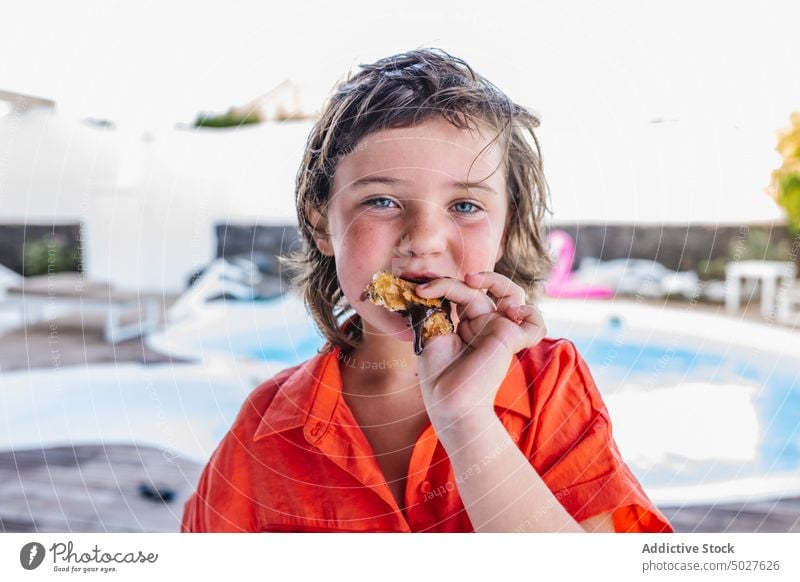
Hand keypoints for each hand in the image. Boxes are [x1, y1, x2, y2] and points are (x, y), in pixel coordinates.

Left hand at [414, 271, 545, 429]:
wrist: (449, 401)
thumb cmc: (439, 377)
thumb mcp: (433, 335)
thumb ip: (438, 310)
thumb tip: (431, 288)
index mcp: (469, 325)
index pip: (465, 294)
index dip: (444, 286)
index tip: (420, 290)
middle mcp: (487, 326)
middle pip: (491, 289)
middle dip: (479, 276)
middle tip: (465, 277)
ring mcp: (500, 332)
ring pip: (513, 295)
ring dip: (498, 281)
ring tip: (474, 281)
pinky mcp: (510, 340)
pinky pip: (535, 323)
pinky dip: (530, 313)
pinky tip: (510, 313)